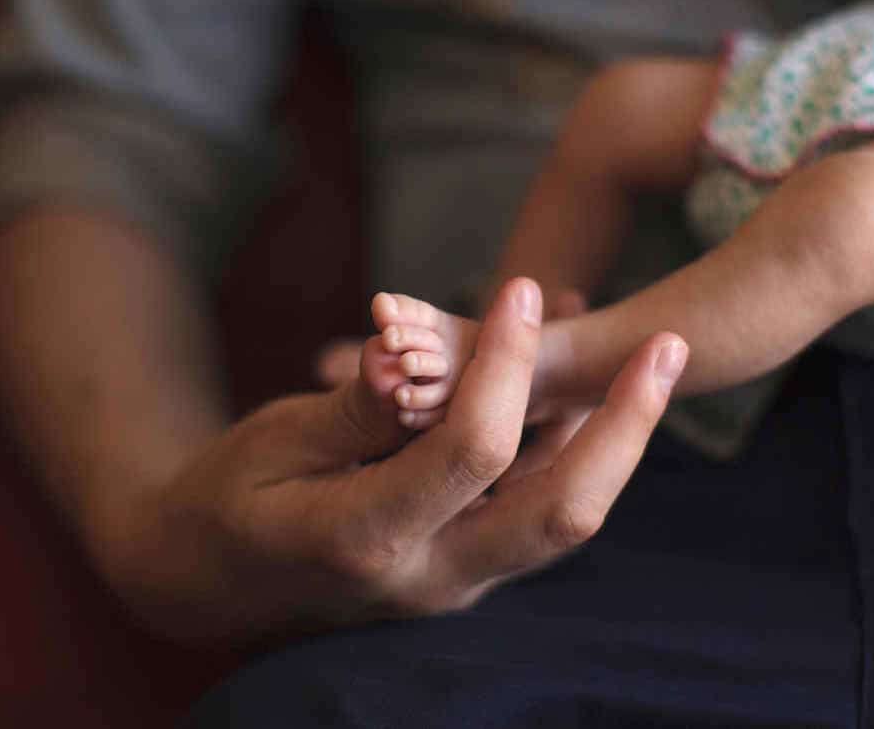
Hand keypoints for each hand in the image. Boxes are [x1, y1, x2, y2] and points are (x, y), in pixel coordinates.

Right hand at [113, 279, 687, 647]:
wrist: (206, 586)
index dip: (506, 362)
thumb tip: (407, 353)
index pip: (474, 449)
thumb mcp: (269, 443)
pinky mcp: (464, 566)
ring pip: (563, 517)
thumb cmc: (221, 503)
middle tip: (667, 345)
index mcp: (368, 540)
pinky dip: (566, 447)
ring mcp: (455, 581)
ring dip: (612, 437)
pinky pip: (533, 509)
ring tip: (646, 354)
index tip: (523, 287)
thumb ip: (352, 409)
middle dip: (624, 427)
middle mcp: (431, 577)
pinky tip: (576, 384)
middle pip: (562, 512)